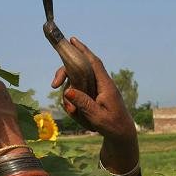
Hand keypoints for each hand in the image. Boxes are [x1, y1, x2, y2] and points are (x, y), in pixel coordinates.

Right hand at [51, 38, 138, 174]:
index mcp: (105, 85)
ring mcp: (97, 90)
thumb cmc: (112, 126)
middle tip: (53, 84)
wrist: (121, 135)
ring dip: (69, 97)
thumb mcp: (97, 116)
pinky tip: (76, 115)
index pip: (93, 62)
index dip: (83, 50)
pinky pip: (78, 94)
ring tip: (73, 113)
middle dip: (65, 75)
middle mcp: (101, 84)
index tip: (72, 40)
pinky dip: (73, 103)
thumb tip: (68, 90)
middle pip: (79, 71)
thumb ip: (83, 103)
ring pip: (76, 84)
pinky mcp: (94, 97)